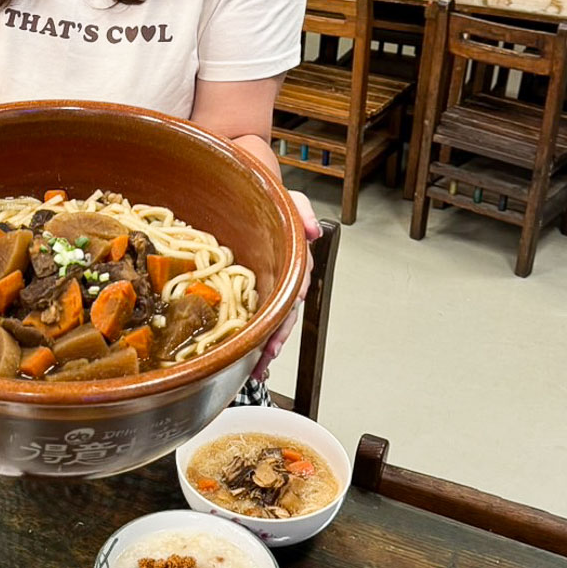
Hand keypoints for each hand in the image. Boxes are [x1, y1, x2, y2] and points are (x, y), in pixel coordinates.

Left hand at [251, 191, 321, 381]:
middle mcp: (287, 280)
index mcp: (295, 261)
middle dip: (280, 333)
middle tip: (269, 353)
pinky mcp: (259, 295)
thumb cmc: (275, 206)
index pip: (297, 282)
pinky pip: (261, 319)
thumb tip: (313, 231)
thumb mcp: (291, 202)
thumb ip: (303, 211)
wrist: (256, 205)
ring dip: (269, 344)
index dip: (292, 298)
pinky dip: (258, 340)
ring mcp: (273, 289)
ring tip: (260, 365)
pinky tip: (253, 359)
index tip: (290, 309)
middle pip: (287, 311)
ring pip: (275, 322)